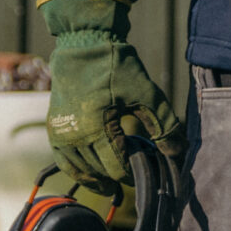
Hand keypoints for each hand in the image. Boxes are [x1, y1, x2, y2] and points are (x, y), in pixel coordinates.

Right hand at [39, 0, 184, 190]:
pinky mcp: (53, 129)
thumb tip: (177, 152)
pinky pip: (64, 161)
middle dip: (117, 177)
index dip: (133, 174)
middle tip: (134, 178)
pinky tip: (91, 176)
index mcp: (97, 127)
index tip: (146, 173)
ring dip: (97, 180)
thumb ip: (164, 124)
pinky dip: (77, 171)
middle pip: (99, 172)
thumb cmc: (118, 67)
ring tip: (113, 185)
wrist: (84, 45)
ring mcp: (60, 134)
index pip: (117, 167)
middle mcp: (74, 135)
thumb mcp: (147, 93)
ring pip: (79, 171)